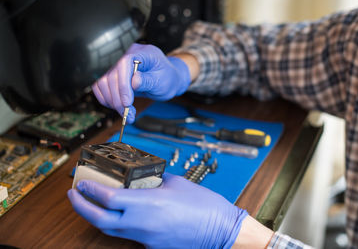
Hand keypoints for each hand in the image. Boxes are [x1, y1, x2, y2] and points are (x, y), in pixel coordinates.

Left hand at [67, 173, 247, 248]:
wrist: (220, 231)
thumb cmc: (204, 205)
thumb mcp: (178, 183)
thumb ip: (156, 180)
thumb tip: (143, 178)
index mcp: (149, 203)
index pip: (108, 198)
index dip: (90, 190)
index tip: (81, 182)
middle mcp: (142, 222)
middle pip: (100, 219)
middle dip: (81, 207)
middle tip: (74, 195)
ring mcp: (145, 237)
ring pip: (110, 230)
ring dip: (96, 217)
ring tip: (91, 204)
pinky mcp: (151, 245)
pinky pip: (128, 234)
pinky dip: (119, 224)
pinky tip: (122, 214)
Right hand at [92, 44, 190, 123]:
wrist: (166, 79)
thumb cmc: (167, 78)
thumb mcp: (162, 81)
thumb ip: (148, 80)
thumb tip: (134, 81)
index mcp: (142, 52)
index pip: (124, 63)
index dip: (123, 84)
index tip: (127, 102)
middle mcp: (126, 55)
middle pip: (112, 75)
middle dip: (118, 99)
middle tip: (128, 114)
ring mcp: (117, 65)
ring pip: (103, 83)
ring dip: (112, 102)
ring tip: (126, 113)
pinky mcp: (112, 75)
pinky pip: (100, 87)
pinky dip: (107, 100)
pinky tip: (119, 107)